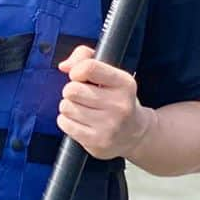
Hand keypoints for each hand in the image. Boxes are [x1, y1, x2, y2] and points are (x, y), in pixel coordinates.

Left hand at [57, 46, 155, 160]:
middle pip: (72, 89)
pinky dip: (67, 121)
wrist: (135, 134)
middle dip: (71, 91)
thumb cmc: (115, 98)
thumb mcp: (108, 73)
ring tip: (83, 109)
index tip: (79, 77)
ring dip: (69, 107)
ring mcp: (110, 126)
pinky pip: (64, 123)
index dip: (76, 71)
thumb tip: (64, 66)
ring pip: (66, 107)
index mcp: (124, 83)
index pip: (89, 67)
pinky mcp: (97, 142)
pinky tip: (81, 122)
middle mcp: (120, 105)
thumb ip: (84, 57)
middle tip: (83, 96)